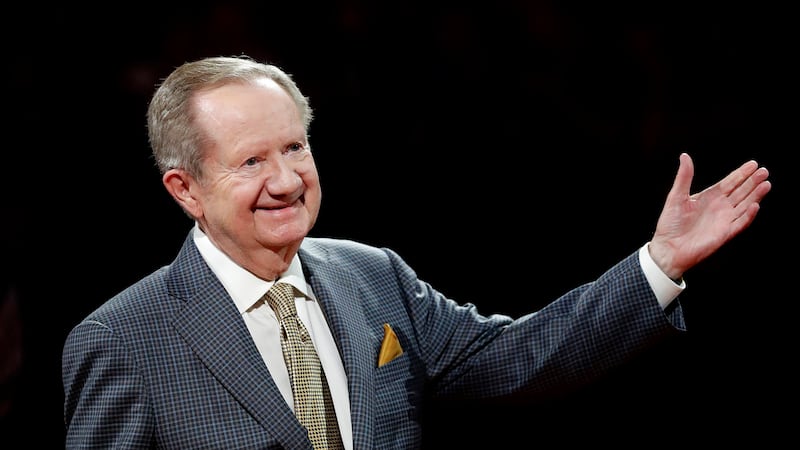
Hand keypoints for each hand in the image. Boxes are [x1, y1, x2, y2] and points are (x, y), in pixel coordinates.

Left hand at [648, 153, 770, 279]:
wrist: (668, 247)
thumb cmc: (670, 223)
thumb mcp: (676, 196)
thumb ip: (684, 177)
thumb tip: (685, 156)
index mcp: (709, 197)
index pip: (730, 183)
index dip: (741, 174)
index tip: (753, 164)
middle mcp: (720, 207)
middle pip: (741, 191)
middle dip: (752, 181)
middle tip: (763, 171)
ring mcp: (724, 220)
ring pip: (745, 205)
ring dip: (755, 195)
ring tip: (766, 184)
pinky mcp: (725, 233)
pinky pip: (740, 223)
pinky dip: (748, 215)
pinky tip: (755, 205)